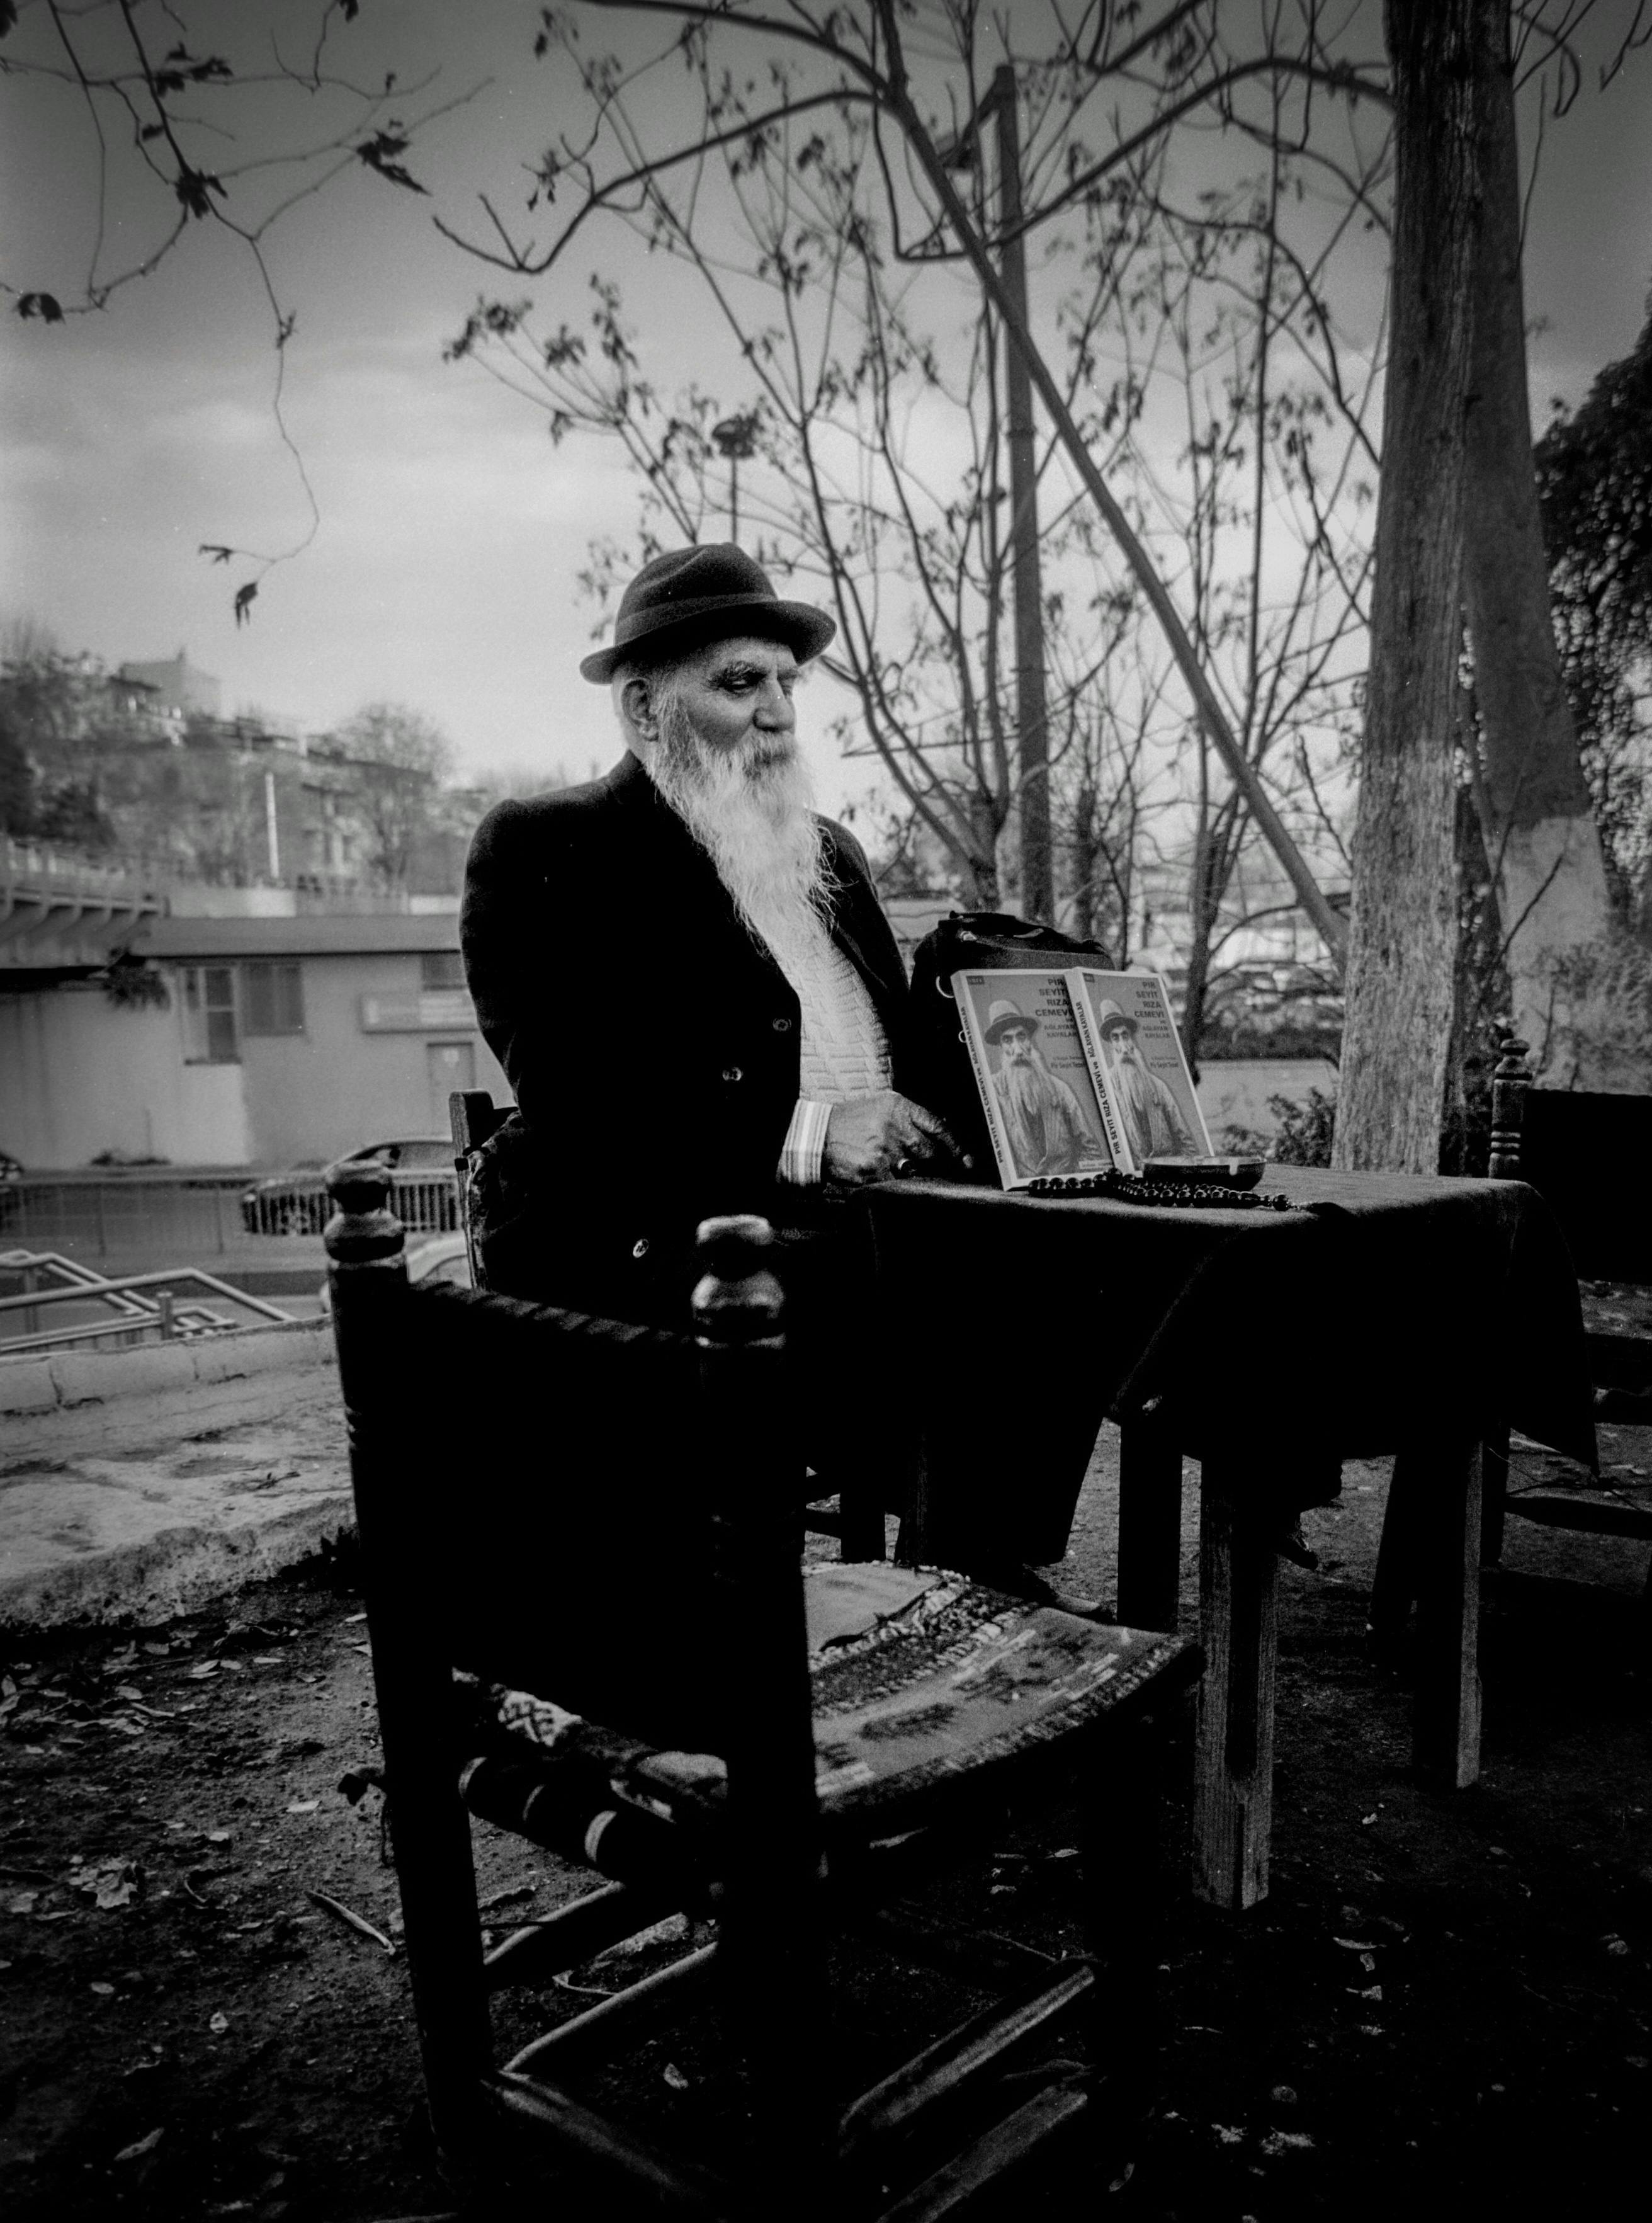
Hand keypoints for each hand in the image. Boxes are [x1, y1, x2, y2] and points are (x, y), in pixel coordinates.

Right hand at [822, 1091, 970, 1187]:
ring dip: (921, 1179)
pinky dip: (901, 1190)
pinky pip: (897, 1185)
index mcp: (899, 1108)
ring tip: (917, 1180)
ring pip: (917, 1172)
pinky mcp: (873, 1171)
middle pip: (932, 1153)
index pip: (938, 1127)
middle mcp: (894, 1128)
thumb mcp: (881, 1108)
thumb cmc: (851, 1122)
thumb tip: (942, 1134)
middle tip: (947, 1175)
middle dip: (940, 1167)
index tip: (966, 1160)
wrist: (817, 1135)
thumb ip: (910, 1119)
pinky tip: (898, 1187)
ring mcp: (884, 1151)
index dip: (956, 1146)